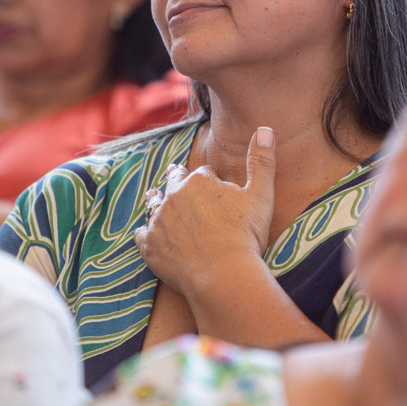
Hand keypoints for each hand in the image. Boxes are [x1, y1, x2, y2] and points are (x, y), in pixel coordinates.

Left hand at [134, 127, 275, 295]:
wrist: (223, 275)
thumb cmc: (245, 236)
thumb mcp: (261, 195)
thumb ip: (262, 161)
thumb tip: (265, 129)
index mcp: (198, 181)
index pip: (202, 174)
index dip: (210, 180)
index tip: (214, 187)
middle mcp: (173, 196)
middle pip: (173, 182)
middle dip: (176, 178)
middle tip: (174, 173)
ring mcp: (159, 222)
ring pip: (153, 204)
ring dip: (155, 199)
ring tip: (153, 196)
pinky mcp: (150, 246)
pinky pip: (141, 234)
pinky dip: (145, 233)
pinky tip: (146, 235)